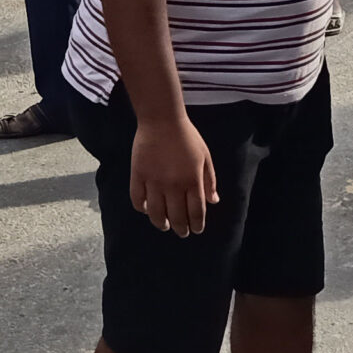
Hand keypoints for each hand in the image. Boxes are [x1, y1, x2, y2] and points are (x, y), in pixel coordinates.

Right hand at [129, 113, 217, 236]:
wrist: (162, 120)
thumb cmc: (187, 136)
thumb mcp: (205, 157)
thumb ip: (210, 180)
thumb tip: (214, 201)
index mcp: (193, 180)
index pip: (196, 212)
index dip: (197, 225)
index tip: (197, 230)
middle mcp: (173, 185)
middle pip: (177, 217)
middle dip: (182, 229)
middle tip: (182, 232)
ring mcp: (154, 181)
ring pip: (156, 214)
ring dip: (162, 224)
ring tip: (165, 226)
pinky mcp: (138, 175)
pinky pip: (138, 200)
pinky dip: (142, 209)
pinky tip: (147, 210)